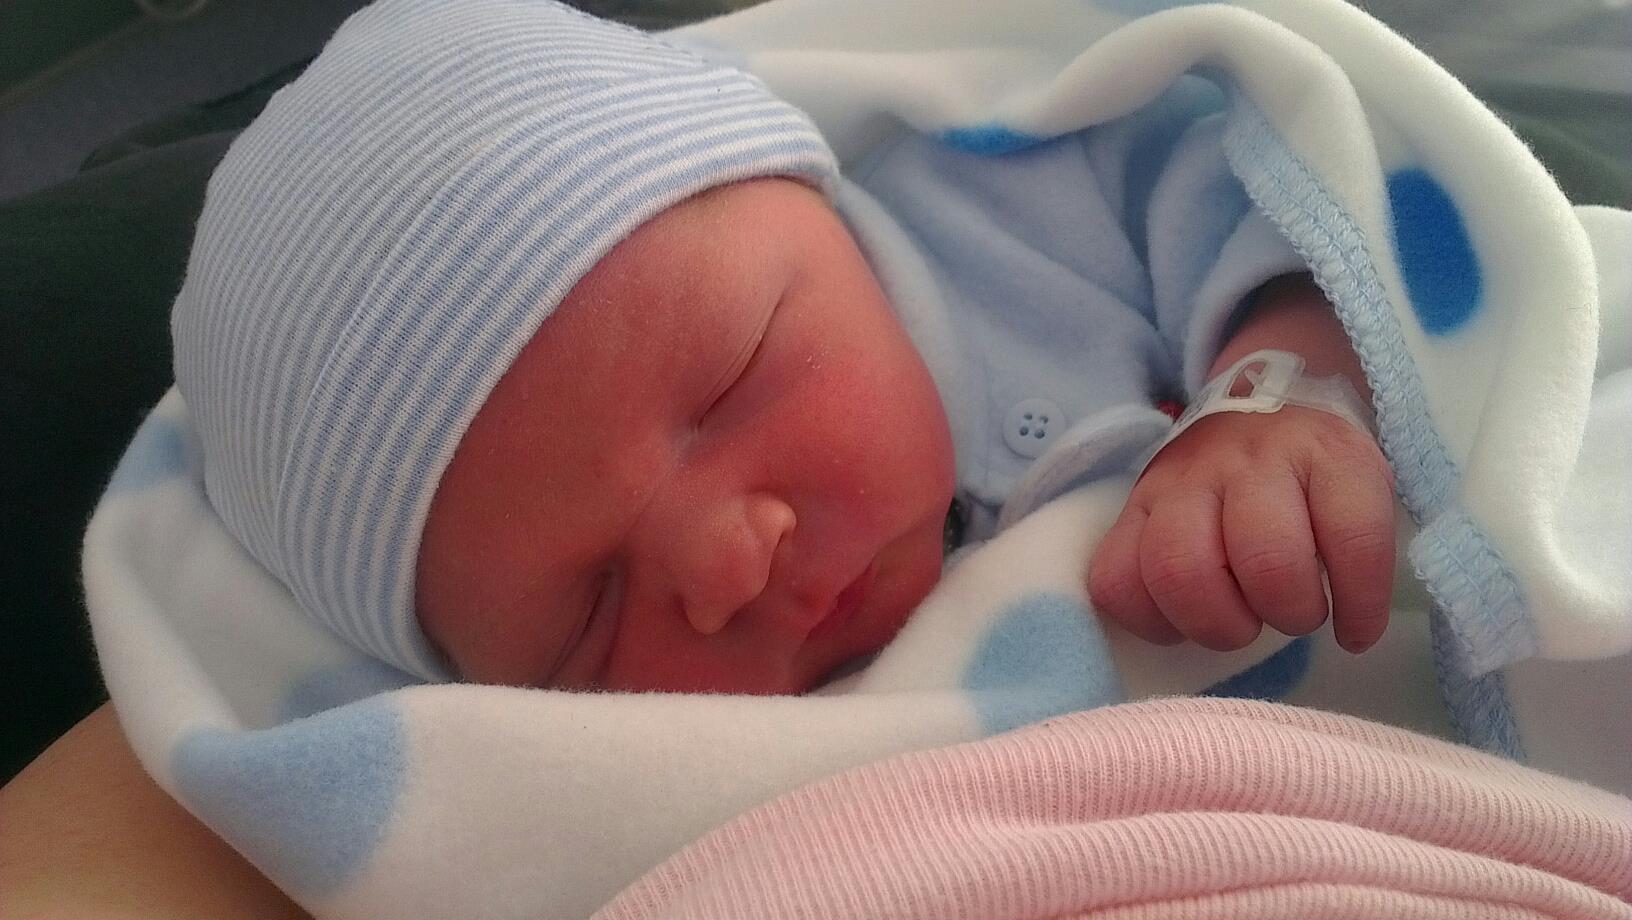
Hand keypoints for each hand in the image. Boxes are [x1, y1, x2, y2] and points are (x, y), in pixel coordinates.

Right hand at [1087, 405, 1395, 652]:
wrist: (1251, 403)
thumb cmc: (1312, 468)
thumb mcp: (1358, 484)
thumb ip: (1359, 544)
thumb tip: (1349, 632)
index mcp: (1323, 454)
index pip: (1353, 535)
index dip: (1360, 603)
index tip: (1355, 632)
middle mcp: (1249, 461)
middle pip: (1266, 558)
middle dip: (1286, 612)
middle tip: (1290, 615)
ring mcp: (1180, 481)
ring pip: (1179, 568)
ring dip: (1215, 622)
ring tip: (1236, 622)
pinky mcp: (1132, 505)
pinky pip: (1115, 578)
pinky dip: (1148, 617)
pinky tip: (1180, 618)